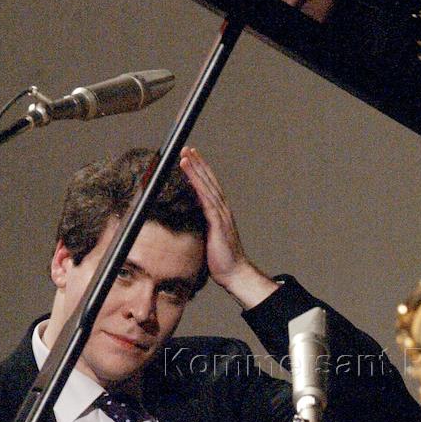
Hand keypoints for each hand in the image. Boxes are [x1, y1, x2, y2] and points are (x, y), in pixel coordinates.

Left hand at [179, 147, 277, 306]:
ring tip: (185, 154)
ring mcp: (221, 214)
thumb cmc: (221, 260)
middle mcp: (222, 209)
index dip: (201, 172)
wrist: (235, 273)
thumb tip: (190, 222)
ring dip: (196, 168)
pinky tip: (189, 173)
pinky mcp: (217, 221)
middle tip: (187, 148)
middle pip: (209, 180)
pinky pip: (205, 198)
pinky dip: (197, 183)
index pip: (209, 187)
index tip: (191, 158)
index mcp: (220, 213)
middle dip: (198, 163)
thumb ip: (202, 227)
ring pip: (207, 185)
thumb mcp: (208, 239)